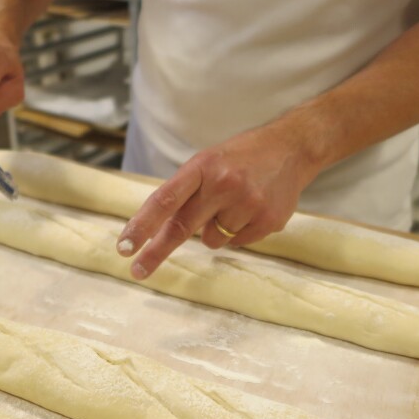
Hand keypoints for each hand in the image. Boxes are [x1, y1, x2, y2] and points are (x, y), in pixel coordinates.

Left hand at [116, 125, 319, 278]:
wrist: (293, 148)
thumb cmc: (241, 158)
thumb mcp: (208, 162)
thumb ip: (186, 192)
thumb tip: (159, 231)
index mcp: (203, 166)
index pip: (165, 200)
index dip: (142, 225)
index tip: (125, 246)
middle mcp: (223, 184)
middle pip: (181, 227)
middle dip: (156, 251)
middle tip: (138, 271)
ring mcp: (248, 203)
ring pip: (212, 239)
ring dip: (215, 229)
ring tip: (234, 204)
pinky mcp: (267, 221)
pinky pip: (236, 243)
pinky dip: (238, 233)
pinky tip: (251, 210)